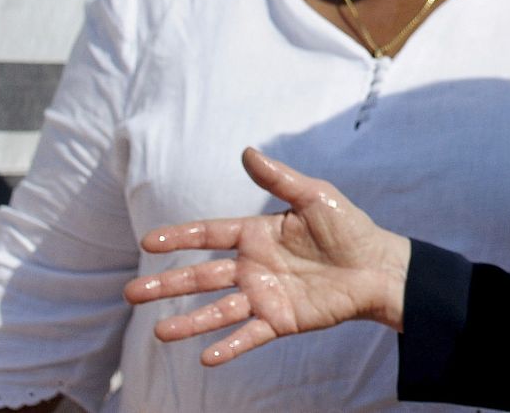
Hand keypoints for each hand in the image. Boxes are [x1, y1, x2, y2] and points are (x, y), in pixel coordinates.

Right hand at [123, 147, 411, 365]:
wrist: (378, 266)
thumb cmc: (348, 227)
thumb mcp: (315, 196)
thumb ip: (280, 178)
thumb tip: (246, 151)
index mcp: (257, 234)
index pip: (209, 235)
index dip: (179, 237)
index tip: (147, 240)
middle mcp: (253, 266)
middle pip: (202, 275)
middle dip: (167, 284)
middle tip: (132, 293)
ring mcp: (264, 295)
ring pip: (218, 309)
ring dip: (189, 322)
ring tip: (158, 332)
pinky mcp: (281, 320)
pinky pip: (250, 335)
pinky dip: (229, 346)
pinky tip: (206, 357)